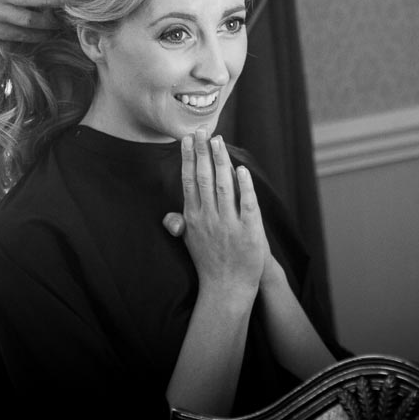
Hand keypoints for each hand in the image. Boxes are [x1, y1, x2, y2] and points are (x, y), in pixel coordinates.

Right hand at [166, 129, 267, 300]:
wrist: (227, 289)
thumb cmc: (209, 262)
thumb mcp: (189, 242)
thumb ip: (181, 224)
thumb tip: (169, 216)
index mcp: (193, 217)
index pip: (188, 180)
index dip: (188, 158)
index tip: (188, 139)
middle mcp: (208, 218)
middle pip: (203, 177)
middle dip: (202, 151)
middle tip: (203, 130)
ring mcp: (228, 224)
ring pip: (223, 185)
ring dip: (221, 161)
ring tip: (219, 141)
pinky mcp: (249, 231)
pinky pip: (246, 204)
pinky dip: (243, 186)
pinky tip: (241, 169)